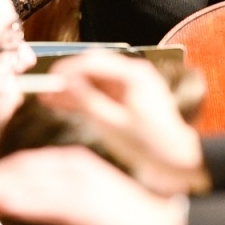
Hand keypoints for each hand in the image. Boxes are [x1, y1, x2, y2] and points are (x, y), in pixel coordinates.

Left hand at [0, 145, 187, 224]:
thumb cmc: (135, 222)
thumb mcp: (95, 204)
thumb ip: (66, 199)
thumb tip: (33, 203)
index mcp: (79, 162)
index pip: (29, 163)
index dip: (1, 174)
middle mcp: (76, 166)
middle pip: (22, 169)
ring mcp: (80, 184)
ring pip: (26, 181)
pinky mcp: (85, 205)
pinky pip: (42, 201)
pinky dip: (15, 200)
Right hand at [41, 52, 206, 194]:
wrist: (178, 162)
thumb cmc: (151, 146)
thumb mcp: (113, 125)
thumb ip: (87, 101)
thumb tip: (65, 83)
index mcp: (134, 75)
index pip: (93, 62)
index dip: (67, 70)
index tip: (48, 79)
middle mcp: (133, 75)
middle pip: (93, 67)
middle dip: (68, 78)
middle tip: (45, 88)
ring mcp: (131, 87)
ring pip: (94, 81)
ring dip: (73, 89)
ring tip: (47, 97)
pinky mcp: (129, 100)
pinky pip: (101, 94)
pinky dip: (84, 99)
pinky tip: (64, 104)